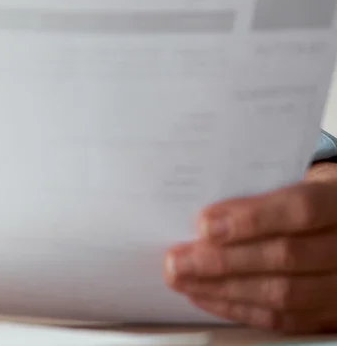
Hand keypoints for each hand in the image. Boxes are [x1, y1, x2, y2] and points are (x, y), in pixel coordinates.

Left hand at [164, 163, 336, 332]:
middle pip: (286, 256)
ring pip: (284, 294)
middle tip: (177, 260)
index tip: (204, 224)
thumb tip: (202, 217)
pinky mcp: (329, 312)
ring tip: (182, 279)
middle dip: (223, 261)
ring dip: (223, 289)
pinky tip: (205, 295)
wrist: (335, 221)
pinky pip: (284, 319)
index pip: (301, 209)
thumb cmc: (302, 197)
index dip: (252, 218)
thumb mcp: (286, 178)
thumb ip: (253, 194)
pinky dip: (238, 309)